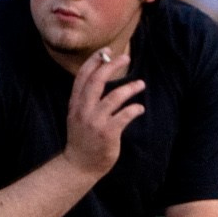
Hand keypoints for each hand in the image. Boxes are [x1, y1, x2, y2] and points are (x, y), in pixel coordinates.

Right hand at [62, 48, 145, 177]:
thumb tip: (98, 80)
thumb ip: (85, 99)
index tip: (106, 51)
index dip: (94, 61)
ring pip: (114, 97)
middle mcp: (83, 110)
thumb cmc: (82, 139)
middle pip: (97, 81)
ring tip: (141, 84)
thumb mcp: (77, 116)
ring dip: (130, 88)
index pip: (83, 76)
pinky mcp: (107, 133)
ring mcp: (95, 121)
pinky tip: (139, 108)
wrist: (79, 165)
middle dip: (111, 66)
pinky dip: (134, 109)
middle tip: (126, 58)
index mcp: (75, 103)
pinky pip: (123, 116)